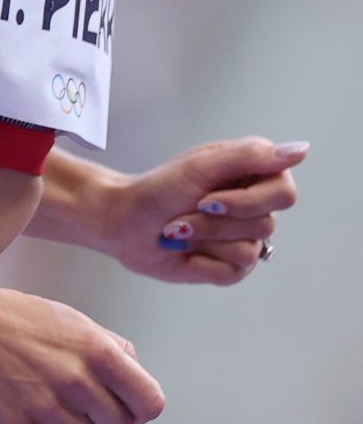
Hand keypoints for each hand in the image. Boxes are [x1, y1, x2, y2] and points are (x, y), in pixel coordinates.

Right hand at [0, 277, 162, 423]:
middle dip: (105, 420)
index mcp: (97, 350)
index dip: (139, 408)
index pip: (150, 403)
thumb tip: (135, 375)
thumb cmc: (13, 317)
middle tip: (80, 406)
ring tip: (61, 419)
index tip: (122, 404)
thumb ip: (109, 346)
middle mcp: (77, 379)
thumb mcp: (71, 318)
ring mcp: (48, 405)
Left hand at [96, 137, 304, 284]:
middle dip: (214, 220)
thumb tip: (300, 150)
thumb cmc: (159, 188)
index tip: (208, 197)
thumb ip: (250, 156)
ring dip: (202, 237)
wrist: (123, 221)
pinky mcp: (229, 268)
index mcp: (254, 177)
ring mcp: (244, 240)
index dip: (249, 201)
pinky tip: (183, 250)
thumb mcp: (201, 166)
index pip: (285, 194)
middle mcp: (255, 209)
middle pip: (265, 225)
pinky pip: (231, 273)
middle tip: (185, 209)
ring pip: (247, 251)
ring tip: (177, 228)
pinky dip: (200, 261)